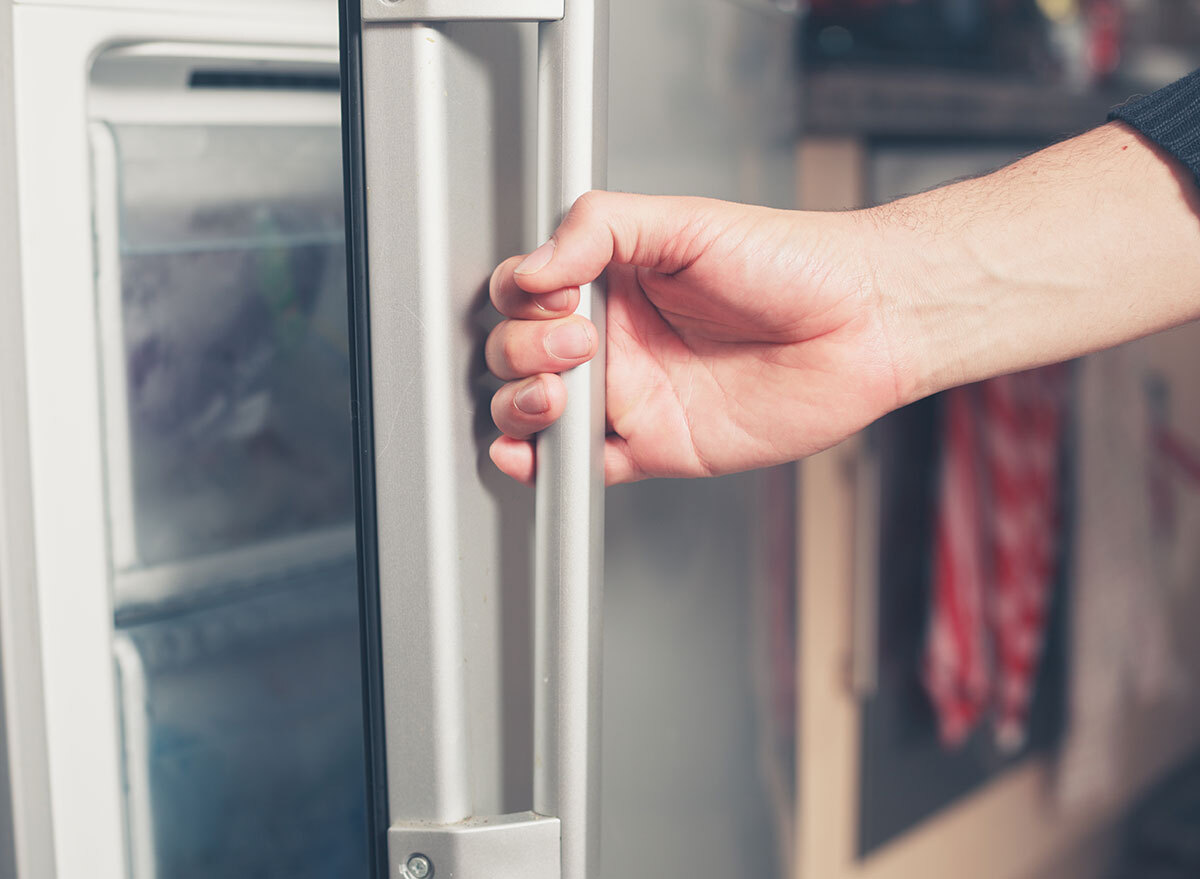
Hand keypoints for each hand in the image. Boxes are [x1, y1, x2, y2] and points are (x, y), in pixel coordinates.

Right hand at [485, 191, 910, 483]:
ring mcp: (632, 394)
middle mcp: (616, 338)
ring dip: (520, 407)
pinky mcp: (655, 446)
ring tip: (556, 394)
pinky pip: (584, 466)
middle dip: (523, 352)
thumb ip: (598, 229)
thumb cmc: (791, 263)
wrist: (861, 324)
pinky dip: (546, 468)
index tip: (554, 294)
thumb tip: (532, 267)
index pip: (527, 293)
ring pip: (537, 413)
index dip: (522, 299)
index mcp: (613, 279)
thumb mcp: (685, 219)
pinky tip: (533, 455)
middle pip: (518, 354)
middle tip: (579, 342)